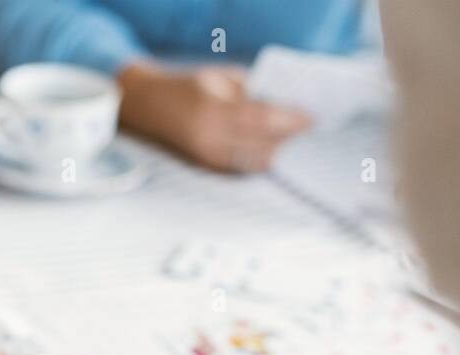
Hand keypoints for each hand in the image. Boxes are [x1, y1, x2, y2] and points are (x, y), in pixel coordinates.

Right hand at [118, 62, 310, 171]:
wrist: (149, 108)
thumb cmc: (188, 87)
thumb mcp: (221, 79)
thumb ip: (251, 92)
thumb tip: (286, 106)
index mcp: (211, 111)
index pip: (261, 118)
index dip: (290, 120)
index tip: (311, 117)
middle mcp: (209, 139)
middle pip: (262, 145)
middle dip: (289, 139)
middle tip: (309, 132)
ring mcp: (207, 158)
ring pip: (256, 162)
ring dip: (279, 153)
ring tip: (297, 143)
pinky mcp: (207, 169)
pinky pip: (244, 169)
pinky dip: (263, 161)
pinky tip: (276, 153)